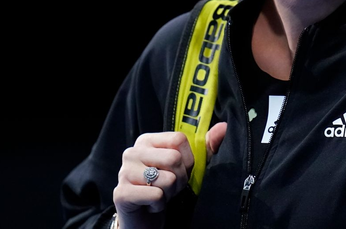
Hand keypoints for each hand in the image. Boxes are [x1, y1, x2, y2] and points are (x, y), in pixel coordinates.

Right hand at [112, 124, 226, 228]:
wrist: (144, 218)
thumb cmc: (166, 187)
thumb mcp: (187, 166)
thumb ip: (206, 146)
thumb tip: (224, 127)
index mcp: (148, 140)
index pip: (178, 139)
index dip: (187, 159)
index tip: (180, 170)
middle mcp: (132, 152)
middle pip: (174, 159)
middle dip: (179, 179)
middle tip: (170, 187)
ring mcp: (124, 172)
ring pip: (167, 179)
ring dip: (170, 193)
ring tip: (161, 195)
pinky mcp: (121, 194)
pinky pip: (156, 196)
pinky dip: (160, 205)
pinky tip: (152, 205)